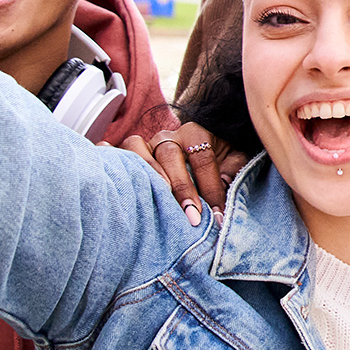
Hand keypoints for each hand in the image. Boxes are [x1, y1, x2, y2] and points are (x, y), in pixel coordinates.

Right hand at [120, 122, 243, 226]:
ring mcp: (146, 144)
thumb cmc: (217, 161)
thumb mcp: (233, 162)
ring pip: (139, 149)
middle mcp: (168, 136)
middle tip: (192, 216)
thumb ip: (234, 173)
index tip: (217, 215)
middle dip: (182, 187)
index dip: (211, 188)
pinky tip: (120, 181)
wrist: (200, 153)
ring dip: (150, 175)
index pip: (203, 159)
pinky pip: (118, 154)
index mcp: (196, 134)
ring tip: (160, 200)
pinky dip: (115, 161)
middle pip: (170, 154)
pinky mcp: (129, 154)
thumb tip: (225, 194)